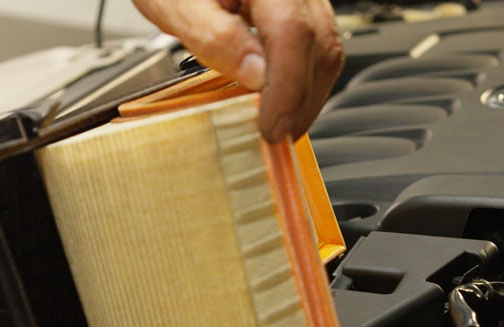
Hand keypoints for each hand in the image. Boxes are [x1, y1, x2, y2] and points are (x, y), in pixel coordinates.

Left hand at [133, 0, 343, 141]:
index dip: (287, 87)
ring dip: (304, 95)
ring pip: (324, 49)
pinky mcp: (298, 10)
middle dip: (300, 100)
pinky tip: (279, 101)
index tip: (271, 126)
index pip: (292, 32)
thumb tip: (257, 75)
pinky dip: (301, 80)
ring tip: (277, 125)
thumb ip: (216, 38)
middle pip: (319, 44)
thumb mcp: (178, 7)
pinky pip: (314, 46)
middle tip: (274, 136)